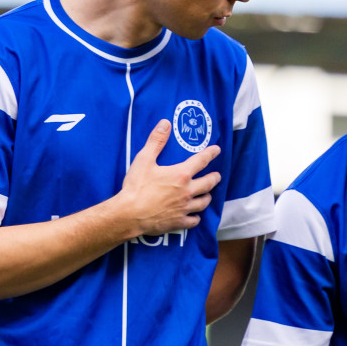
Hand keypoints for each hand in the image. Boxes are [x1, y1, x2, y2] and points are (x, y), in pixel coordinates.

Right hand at [116, 120, 219, 236]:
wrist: (130, 214)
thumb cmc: (136, 187)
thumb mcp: (143, 160)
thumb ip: (156, 141)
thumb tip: (165, 123)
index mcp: (181, 174)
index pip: (201, 161)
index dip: (211, 153)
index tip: (217, 150)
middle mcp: (187, 191)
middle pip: (208, 183)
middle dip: (214, 178)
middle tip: (216, 176)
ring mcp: (184, 208)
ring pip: (204, 202)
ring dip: (207, 197)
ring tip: (207, 195)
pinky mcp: (179, 222)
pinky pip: (193, 220)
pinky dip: (196, 217)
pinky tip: (195, 216)